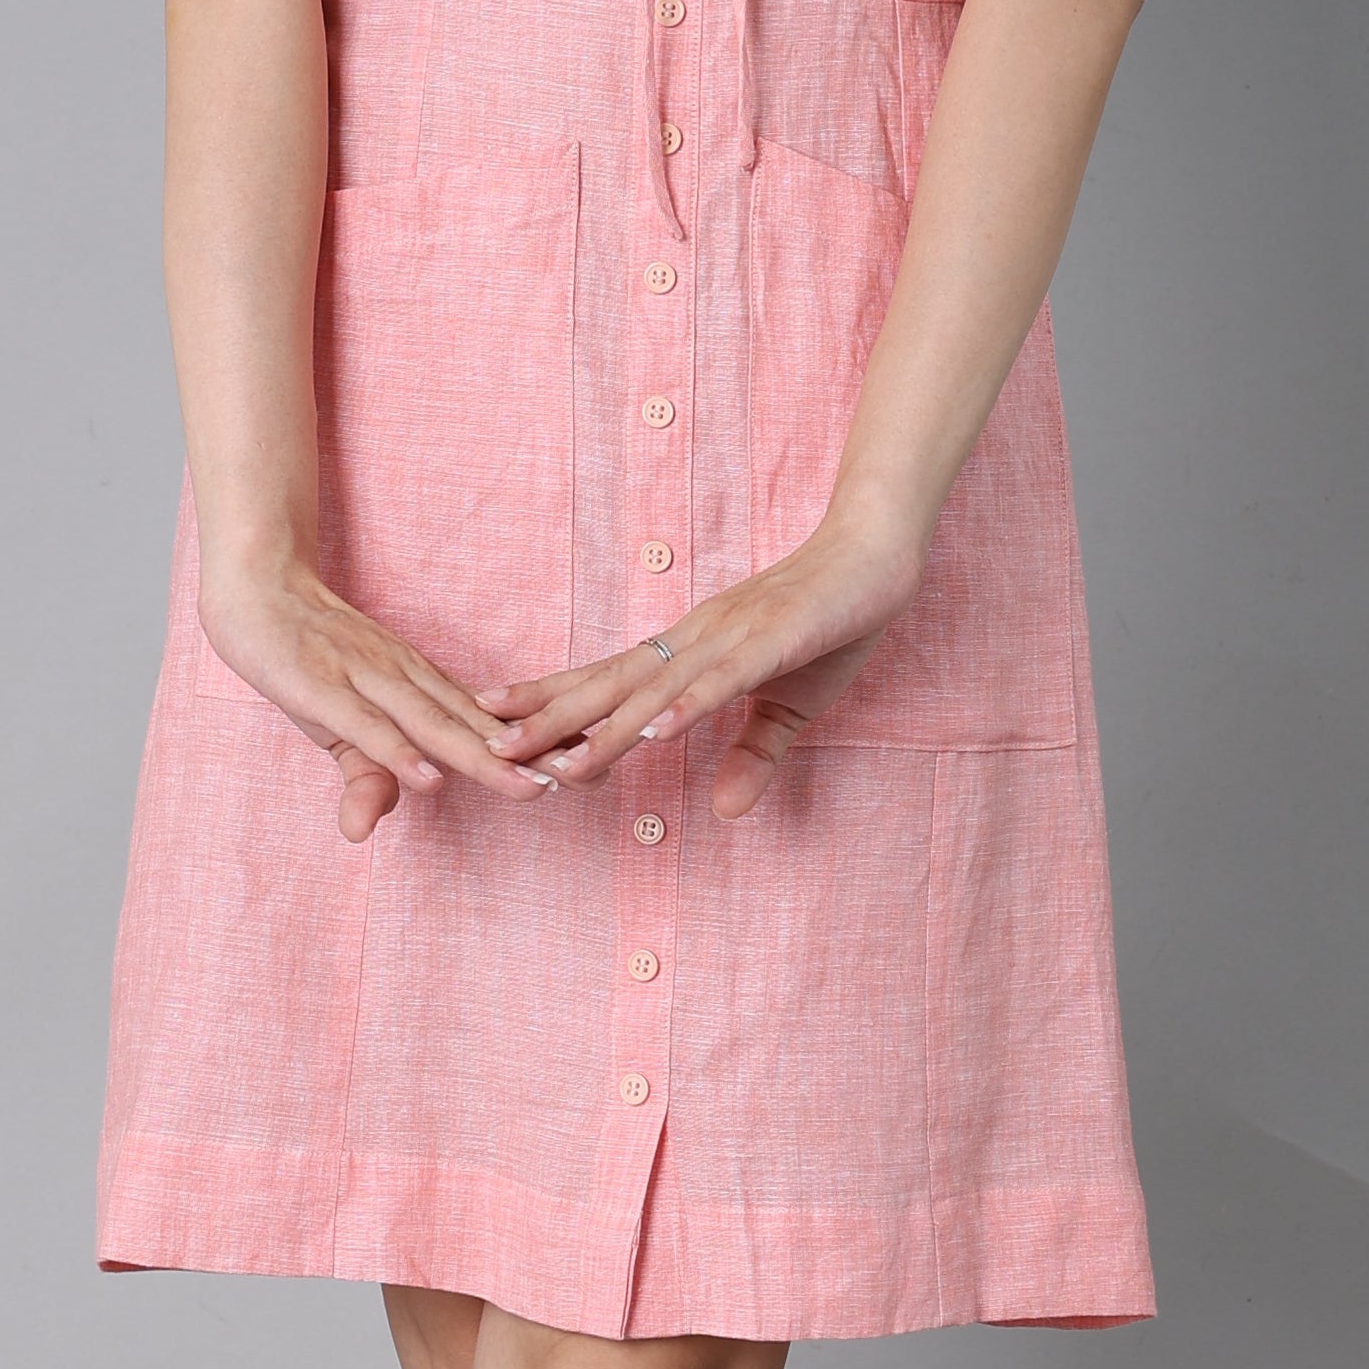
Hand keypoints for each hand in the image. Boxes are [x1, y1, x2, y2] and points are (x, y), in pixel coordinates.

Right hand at [197, 549, 563, 849]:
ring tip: (528, 788)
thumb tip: (371, 830)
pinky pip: (368, 726)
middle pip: (474, 725)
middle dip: (529, 757)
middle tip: (583, 780)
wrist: (255, 586)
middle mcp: (403, 678)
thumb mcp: (335, 727)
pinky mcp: (322, 687)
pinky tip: (430, 777)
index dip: (533, 747)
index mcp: (417, 683)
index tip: (585, 769)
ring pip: (433, 725)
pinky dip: (400, 752)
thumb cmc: (302, 656)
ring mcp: (364, 680)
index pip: (483, 721)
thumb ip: (363, 776)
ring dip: (482, 758)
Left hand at [487, 510, 926, 821]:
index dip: (554, 701)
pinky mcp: (774, 641)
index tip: (496, 722)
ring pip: (657, 690)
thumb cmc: (831, 621)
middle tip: (491, 745)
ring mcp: (732, 638)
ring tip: (560, 761)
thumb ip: (753, 754)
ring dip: (608, 728)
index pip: (610, 679)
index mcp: (693, 650)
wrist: (877, 555)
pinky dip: (688, 707)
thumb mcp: (789, 703)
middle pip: (613, 684)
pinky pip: (723, 680)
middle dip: (552, 718)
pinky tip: (655, 732)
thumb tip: (726, 813)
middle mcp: (697, 640)